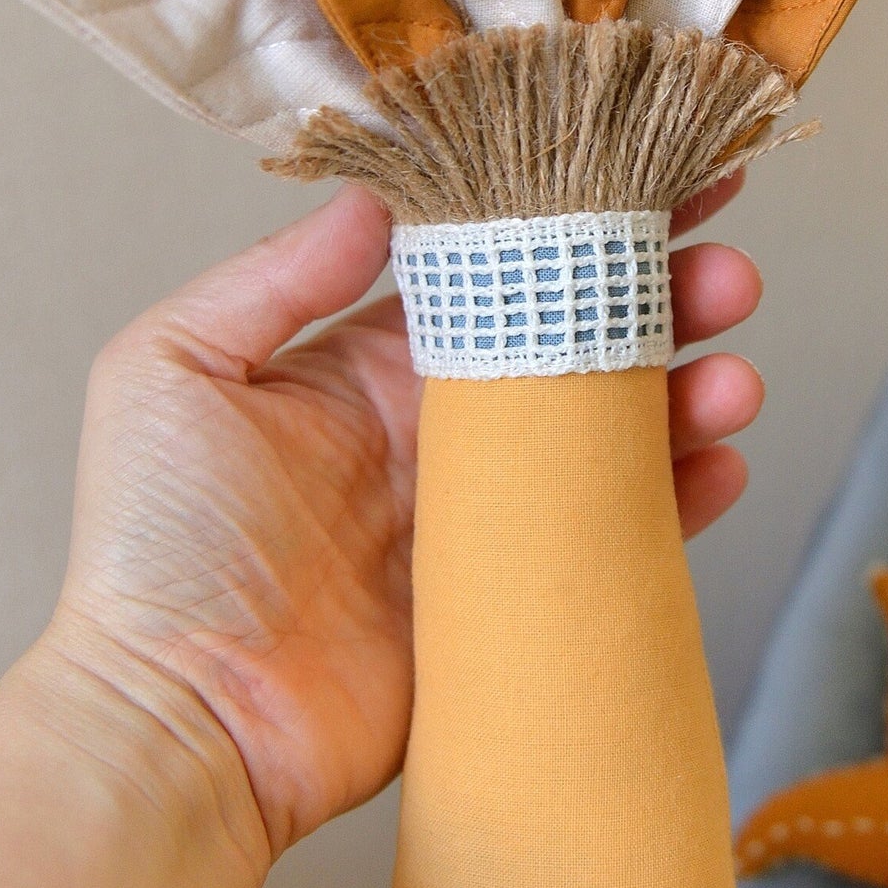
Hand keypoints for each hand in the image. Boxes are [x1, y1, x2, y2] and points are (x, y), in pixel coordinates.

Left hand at [36, 180, 763, 865]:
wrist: (179, 724)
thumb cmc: (151, 549)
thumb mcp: (172, 372)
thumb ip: (273, 276)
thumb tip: (377, 192)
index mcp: (362, 365)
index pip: (481, 268)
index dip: (555, 214)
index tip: (635, 164)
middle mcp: (434, 430)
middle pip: (568, 339)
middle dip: (654, 293)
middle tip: (724, 266)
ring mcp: (482, 519)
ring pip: (611, 432)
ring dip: (686, 388)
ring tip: (735, 365)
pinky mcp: (515, 604)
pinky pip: (616, 539)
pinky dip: (682, 498)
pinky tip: (720, 458)